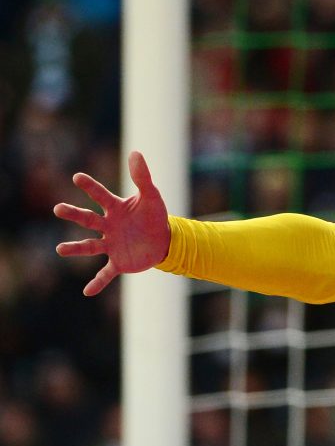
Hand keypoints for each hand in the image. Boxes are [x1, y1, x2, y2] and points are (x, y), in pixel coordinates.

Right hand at [54, 151, 170, 295]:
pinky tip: (87, 292)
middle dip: (74, 214)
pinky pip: (106, 274)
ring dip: (76, 248)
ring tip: (61, 249)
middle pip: (88, 219)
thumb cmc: (154, 216)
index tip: (77, 177)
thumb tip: (135, 153)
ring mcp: (111, 245)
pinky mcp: (119, 262)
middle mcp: (108, 226)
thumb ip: (143, 177)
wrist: (164, 240)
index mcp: (115, 209)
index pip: (101, 195)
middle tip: (58, 208)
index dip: (90, 186)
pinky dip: (97, 283)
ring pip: (90, 247)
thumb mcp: (152, 196)